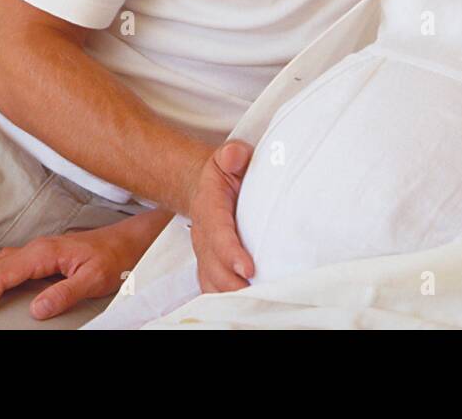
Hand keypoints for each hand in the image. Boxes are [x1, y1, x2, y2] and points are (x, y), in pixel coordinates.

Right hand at [0, 212, 166, 326]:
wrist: (128, 241)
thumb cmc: (113, 257)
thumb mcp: (94, 279)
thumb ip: (65, 293)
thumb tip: (36, 309)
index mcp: (44, 252)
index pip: (4, 276)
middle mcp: (36, 248)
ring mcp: (37, 250)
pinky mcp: (41, 255)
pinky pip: (6, 265)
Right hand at [187, 140, 254, 293]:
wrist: (206, 187)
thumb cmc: (225, 174)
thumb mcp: (227, 157)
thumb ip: (232, 155)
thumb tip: (236, 156)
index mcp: (210, 209)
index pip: (218, 235)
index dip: (231, 254)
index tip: (249, 269)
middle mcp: (204, 236)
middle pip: (213, 268)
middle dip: (233, 285)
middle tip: (258, 294)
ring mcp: (205, 253)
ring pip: (211, 283)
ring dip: (230, 296)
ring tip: (256, 304)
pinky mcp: (210, 265)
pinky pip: (213, 288)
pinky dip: (226, 300)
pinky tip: (246, 306)